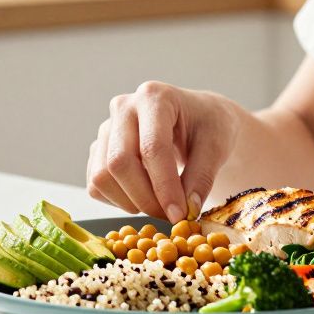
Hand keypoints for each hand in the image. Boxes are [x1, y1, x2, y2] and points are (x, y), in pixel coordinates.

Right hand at [86, 81, 240, 222]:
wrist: (197, 119)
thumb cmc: (209, 126)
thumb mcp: (217, 146)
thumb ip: (202, 177)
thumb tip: (186, 209)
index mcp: (155, 97)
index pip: (152, 147)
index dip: (164, 186)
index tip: (179, 214)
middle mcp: (124, 107)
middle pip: (120, 162)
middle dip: (146, 198)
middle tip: (171, 216)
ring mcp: (107, 128)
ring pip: (102, 177)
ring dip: (131, 203)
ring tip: (160, 205)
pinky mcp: (99, 149)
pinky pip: (96, 185)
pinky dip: (118, 201)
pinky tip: (144, 197)